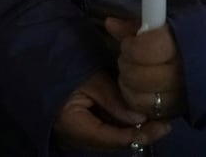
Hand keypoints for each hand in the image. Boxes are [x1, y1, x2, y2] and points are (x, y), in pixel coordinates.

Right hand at [54, 70, 171, 151]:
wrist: (38, 64)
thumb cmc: (62, 68)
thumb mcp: (90, 80)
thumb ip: (113, 99)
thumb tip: (140, 117)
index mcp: (77, 128)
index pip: (114, 139)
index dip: (140, 135)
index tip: (163, 126)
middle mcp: (80, 136)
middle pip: (117, 141)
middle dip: (142, 134)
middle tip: (166, 123)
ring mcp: (83, 131)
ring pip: (115, 135)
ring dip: (136, 129)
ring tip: (160, 118)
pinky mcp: (87, 122)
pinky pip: (110, 127)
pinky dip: (126, 122)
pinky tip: (143, 114)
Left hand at [104, 18, 185, 120]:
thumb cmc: (185, 38)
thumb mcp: (164, 26)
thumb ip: (137, 26)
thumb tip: (111, 24)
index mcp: (181, 45)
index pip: (148, 49)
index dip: (132, 46)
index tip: (131, 42)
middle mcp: (182, 74)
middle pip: (139, 76)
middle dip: (127, 65)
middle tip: (129, 57)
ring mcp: (179, 97)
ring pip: (139, 97)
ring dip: (128, 84)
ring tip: (133, 72)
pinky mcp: (174, 111)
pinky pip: (145, 111)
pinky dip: (136, 100)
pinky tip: (139, 88)